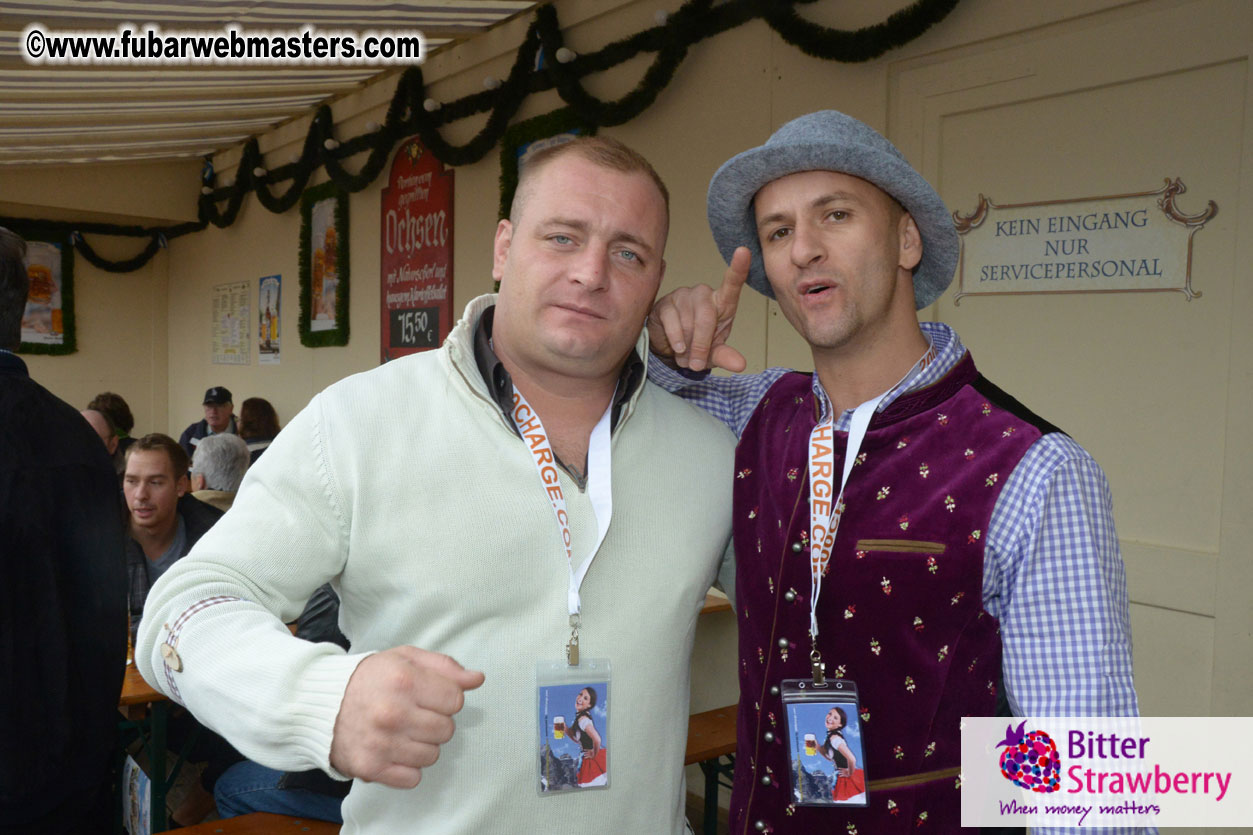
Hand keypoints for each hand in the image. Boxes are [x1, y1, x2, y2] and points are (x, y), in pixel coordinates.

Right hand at [329, 646, 484, 787]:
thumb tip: (477, 679)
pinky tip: (394, 749)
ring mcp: (381, 743)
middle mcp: (392, 712)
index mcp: (404, 680)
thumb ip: (445, 667)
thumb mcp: (406, 658)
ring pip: (432, 755)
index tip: (428, 696)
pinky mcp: (371, 768)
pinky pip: (413, 778)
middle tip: (413, 714)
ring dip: (422, 745)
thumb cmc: (370, 678)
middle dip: (435, 722)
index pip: (456, 700)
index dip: (445, 698)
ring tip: (402, 731)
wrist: (322, 704)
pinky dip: (407, 767)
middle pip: (446, 730)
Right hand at [647, 246, 750, 372]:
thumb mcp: (714, 354)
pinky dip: (675, 338)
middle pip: (707, 316)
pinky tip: (677, 346)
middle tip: (697, 363)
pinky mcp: (665, 302)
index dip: (738, 268)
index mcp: (722, 303)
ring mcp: (684, 296)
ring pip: (688, 321)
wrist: (669, 346)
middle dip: (702, 343)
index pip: (732, 284)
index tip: (744, 251)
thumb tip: (740, 365)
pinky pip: (671, 320)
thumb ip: (726, 357)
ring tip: (685, 354)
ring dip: (687, 345)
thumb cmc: (697, 343)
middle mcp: (704, 294)